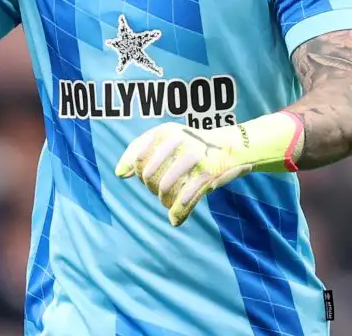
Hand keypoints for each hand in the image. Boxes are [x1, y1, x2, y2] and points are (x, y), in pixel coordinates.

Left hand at [115, 123, 253, 226]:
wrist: (231, 148)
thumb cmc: (191, 146)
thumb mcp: (166, 140)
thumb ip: (139, 152)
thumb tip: (119, 174)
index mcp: (165, 131)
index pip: (138, 158)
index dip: (139, 174)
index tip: (148, 178)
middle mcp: (178, 140)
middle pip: (149, 175)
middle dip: (152, 188)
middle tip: (161, 190)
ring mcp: (194, 157)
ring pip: (164, 188)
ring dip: (165, 201)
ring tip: (169, 201)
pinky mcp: (207, 174)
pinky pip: (184, 200)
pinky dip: (177, 214)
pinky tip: (175, 220)